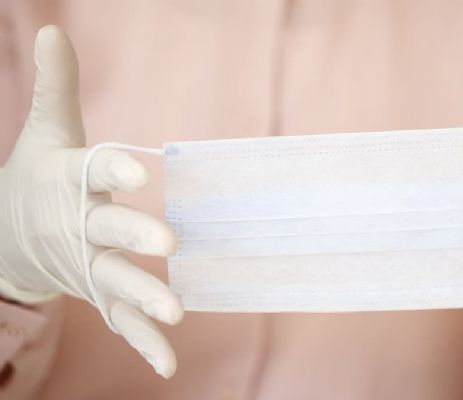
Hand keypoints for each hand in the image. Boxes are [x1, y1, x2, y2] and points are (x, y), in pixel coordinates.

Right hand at [0, 26, 182, 377]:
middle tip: (168, 244)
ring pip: (117, 281)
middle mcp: (78, 226)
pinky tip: (169, 364)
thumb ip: (57, 87)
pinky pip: (121, 319)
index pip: (92, 170)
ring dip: (145, 297)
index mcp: (68, 181)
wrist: (10, 234)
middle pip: (107, 231)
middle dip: (134, 236)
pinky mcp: (97, 292)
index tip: (137, 169)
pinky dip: (144, 342)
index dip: (113, 169)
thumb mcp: (48, 131)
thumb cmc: (38, 177)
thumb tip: (53, 27)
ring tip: (175, 312)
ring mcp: (87, 265)